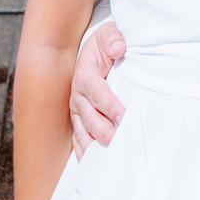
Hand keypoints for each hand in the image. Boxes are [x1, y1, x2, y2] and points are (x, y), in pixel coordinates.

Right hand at [69, 21, 125, 156]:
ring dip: (95, 145)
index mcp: (85, 74)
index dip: (109, 105)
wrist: (91, 50)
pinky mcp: (78, 119)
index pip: (97, 93)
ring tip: (109, 157)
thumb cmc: (105, 44)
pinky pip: (78, 139)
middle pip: (89, 117)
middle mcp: (77, 94)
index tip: (123, 116)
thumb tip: (119, 48)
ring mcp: (76, 109)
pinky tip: (92, 165)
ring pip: (83, 131)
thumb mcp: (109, 35)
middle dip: (104, 130)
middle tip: (119, 141)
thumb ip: (114, 39)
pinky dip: (84, 153)